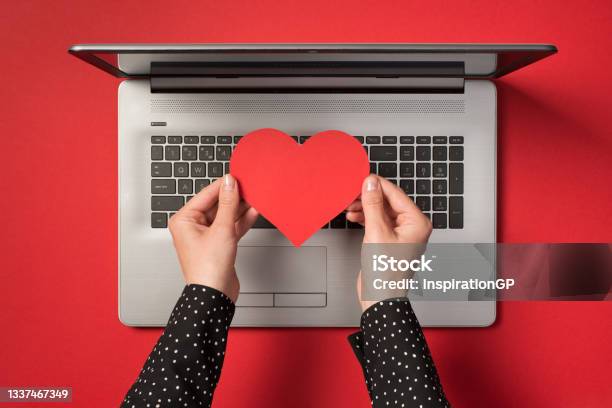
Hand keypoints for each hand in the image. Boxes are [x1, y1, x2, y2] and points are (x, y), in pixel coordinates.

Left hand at [168, 175, 258, 302]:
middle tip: (249, 187)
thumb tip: (229, 183)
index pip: (206, 195)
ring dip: (240, 208)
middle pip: (216, 204)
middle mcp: (192, 227)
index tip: (237, 176)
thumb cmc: (208, 269)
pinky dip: (241, 221)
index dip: (223, 185)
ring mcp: (206, 236)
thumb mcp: (222, 229)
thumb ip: (228, 203)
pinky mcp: (218, 244)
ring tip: (254, 198)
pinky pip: (230, 226)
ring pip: (225, 215)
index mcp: (184, 220)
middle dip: (233, 197)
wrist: (214, 296)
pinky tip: (253, 212)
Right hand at [346, 175, 431, 310]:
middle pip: (388, 201)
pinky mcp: (389, 239)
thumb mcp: (377, 232)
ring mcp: (401, 233)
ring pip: (381, 210)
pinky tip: (354, 216)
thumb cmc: (385, 272)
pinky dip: (365, 217)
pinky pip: (378, 221)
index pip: (396, 194)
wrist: (380, 297)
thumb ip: (373, 204)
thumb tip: (371, 184)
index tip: (362, 179)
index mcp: (417, 222)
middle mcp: (412, 226)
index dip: (377, 185)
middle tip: (352, 194)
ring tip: (350, 207)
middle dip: (368, 198)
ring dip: (365, 207)